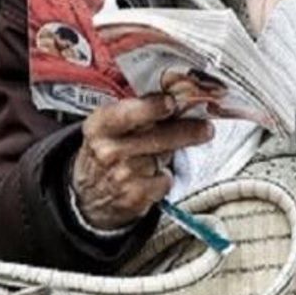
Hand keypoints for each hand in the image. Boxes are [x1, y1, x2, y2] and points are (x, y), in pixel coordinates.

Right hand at [71, 93, 214, 229]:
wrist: (89, 195)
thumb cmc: (108, 151)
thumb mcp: (108, 127)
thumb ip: (136, 112)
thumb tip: (178, 97)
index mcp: (100, 126)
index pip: (126, 114)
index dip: (151, 108)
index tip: (172, 103)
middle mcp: (108, 150)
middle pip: (156, 137)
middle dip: (186, 131)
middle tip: (206, 128)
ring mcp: (122, 175)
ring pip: (164, 157)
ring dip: (173, 152)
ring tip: (169, 150)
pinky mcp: (135, 197)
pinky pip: (165, 180)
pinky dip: (165, 177)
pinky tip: (154, 175)